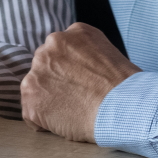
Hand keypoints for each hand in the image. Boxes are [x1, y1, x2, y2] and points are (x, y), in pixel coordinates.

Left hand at [21, 23, 140, 142]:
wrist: (124, 107)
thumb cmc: (126, 89)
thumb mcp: (108, 53)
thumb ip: (85, 55)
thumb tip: (76, 70)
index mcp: (72, 34)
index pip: (61, 51)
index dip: (70, 70)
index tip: (82, 83)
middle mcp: (50, 47)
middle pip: (45, 67)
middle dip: (56, 82)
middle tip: (78, 98)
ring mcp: (37, 71)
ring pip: (36, 88)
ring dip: (49, 100)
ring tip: (73, 112)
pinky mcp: (31, 96)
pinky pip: (31, 113)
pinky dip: (43, 122)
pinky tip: (65, 123)